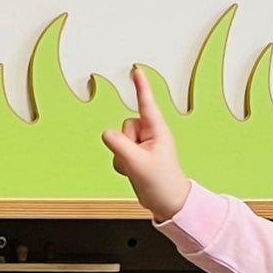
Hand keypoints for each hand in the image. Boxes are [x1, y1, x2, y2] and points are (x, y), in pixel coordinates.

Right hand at [100, 66, 190, 221]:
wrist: (167, 202)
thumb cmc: (162, 183)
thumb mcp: (138, 164)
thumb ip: (119, 146)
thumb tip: (106, 133)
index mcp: (158, 130)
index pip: (146, 103)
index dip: (140, 86)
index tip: (136, 70)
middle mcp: (150, 133)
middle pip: (125, 126)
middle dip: (125, 143)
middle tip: (138, 161)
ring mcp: (141, 144)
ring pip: (119, 139)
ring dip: (123, 156)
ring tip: (138, 168)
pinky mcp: (134, 155)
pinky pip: (117, 152)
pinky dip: (121, 164)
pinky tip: (134, 172)